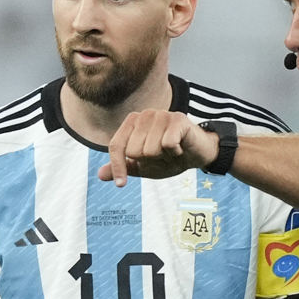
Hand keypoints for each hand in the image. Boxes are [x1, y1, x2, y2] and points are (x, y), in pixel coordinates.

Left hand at [97, 109, 218, 185]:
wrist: (198, 156)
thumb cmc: (169, 158)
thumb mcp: (143, 167)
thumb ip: (123, 167)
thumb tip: (100, 174)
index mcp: (132, 123)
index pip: (116, 145)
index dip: (117, 166)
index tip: (121, 184)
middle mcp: (144, 115)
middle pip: (134, 150)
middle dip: (149, 161)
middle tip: (162, 156)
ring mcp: (161, 114)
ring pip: (150, 149)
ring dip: (163, 157)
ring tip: (171, 151)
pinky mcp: (178, 119)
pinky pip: (167, 144)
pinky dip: (174, 153)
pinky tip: (180, 148)